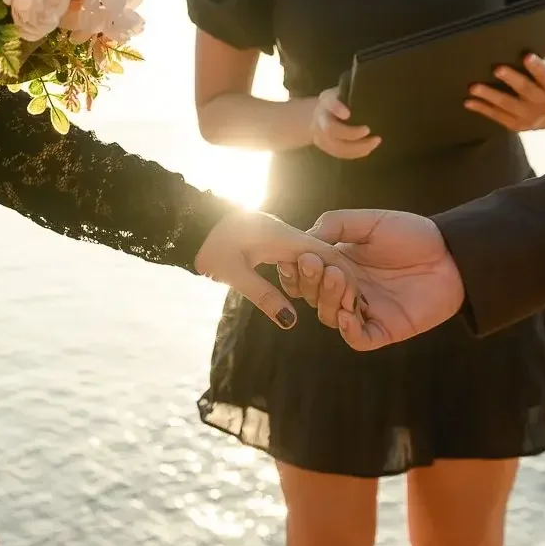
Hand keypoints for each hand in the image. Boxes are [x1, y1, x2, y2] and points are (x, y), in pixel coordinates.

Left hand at [195, 210, 360, 329]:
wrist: (189, 223)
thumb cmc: (208, 246)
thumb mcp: (234, 274)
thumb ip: (264, 296)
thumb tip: (290, 322)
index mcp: (282, 237)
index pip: (326, 254)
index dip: (343, 275)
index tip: (356, 297)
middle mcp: (286, 233)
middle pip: (325, 255)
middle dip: (340, 279)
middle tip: (353, 304)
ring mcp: (278, 235)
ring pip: (313, 256)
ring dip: (327, 276)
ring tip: (339, 301)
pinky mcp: (270, 241)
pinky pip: (299, 256)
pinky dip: (310, 273)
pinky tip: (313, 290)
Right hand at [279, 209, 464, 350]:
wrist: (453, 253)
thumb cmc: (413, 234)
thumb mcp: (371, 221)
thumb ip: (336, 224)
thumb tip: (304, 238)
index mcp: (339, 264)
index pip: (305, 274)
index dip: (296, 270)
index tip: (295, 258)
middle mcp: (347, 289)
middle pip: (313, 296)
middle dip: (311, 281)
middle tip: (319, 264)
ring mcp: (365, 311)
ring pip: (330, 316)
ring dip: (328, 299)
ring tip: (340, 279)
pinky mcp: (385, 329)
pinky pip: (359, 339)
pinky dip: (348, 331)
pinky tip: (346, 315)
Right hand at [310, 87, 380, 158]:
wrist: (314, 116)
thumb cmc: (336, 100)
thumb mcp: (340, 91)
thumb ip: (351, 91)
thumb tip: (373, 86)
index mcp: (326, 103)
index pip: (329, 105)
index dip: (337, 109)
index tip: (347, 114)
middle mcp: (321, 121)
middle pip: (331, 130)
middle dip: (351, 132)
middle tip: (369, 130)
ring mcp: (322, 137)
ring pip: (337, 147)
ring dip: (358, 147)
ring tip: (376, 141)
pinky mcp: (327, 148)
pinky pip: (341, 154)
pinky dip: (356, 153)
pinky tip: (370, 148)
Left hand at [465, 54, 544, 131]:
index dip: (537, 67)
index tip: (526, 56)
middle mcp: (543, 104)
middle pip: (526, 90)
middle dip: (511, 79)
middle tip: (496, 69)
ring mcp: (528, 117)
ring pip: (507, 105)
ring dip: (489, 95)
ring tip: (473, 87)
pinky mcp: (515, 125)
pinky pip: (497, 116)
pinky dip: (482, 109)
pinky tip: (468, 102)